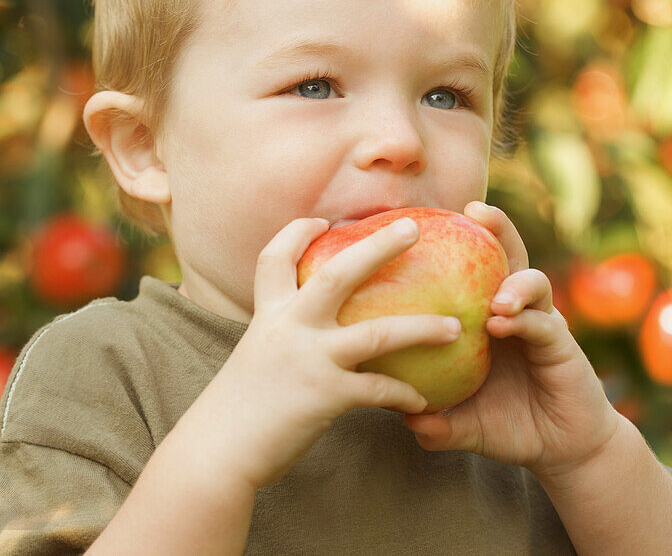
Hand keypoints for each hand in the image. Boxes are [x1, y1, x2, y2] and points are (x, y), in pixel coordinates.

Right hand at [209, 216, 463, 490]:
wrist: (216, 451)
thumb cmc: (235, 411)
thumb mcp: (252, 360)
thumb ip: (278, 342)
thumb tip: (301, 339)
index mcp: (267, 315)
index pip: (275, 258)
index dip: (296, 232)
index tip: (320, 220)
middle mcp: (288, 327)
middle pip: (338, 273)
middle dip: (378, 246)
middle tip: (412, 226)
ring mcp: (308, 359)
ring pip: (377, 333)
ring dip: (422, 328)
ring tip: (455, 326)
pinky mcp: (325, 395)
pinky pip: (379, 391)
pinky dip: (405, 395)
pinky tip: (422, 400)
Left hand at [402, 201, 624, 479]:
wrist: (560, 448)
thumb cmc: (507, 424)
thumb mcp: (463, 423)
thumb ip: (435, 421)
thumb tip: (404, 418)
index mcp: (484, 317)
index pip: (470, 268)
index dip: (452, 241)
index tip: (423, 219)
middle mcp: (513, 311)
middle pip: (507, 256)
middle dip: (495, 227)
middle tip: (473, 209)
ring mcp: (540, 324)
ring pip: (533, 282)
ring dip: (513, 281)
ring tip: (494, 297)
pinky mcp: (562, 345)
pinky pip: (544, 324)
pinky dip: (524, 320)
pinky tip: (503, 322)